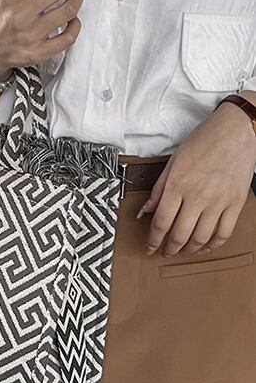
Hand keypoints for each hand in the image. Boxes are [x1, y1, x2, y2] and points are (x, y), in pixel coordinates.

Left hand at [139, 101, 255, 256]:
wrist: (235, 130)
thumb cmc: (204, 140)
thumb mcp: (173, 161)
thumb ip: (159, 188)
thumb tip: (146, 209)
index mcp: (178, 185)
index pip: (161, 222)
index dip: (153, 240)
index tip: (149, 247)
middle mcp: (197, 196)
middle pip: (179, 234)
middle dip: (169, 248)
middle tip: (165, 252)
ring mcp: (218, 201)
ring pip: (201, 237)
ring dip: (189, 249)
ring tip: (182, 250)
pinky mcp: (236, 203)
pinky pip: (224, 232)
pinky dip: (213, 244)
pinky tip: (205, 246)